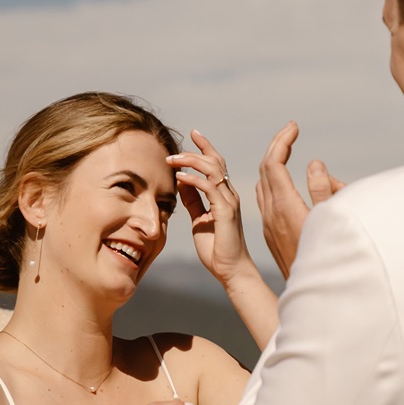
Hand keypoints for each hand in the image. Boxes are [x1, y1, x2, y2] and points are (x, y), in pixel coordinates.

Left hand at [169, 130, 253, 288]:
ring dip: (191, 161)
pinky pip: (209, 188)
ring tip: (172, 160)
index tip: (193, 133)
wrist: (231, 271)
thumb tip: (181, 182)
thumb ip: (192, 200)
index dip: (205, 147)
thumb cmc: (217, 248)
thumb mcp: (199, 219)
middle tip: (172, 153)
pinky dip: (193, 180)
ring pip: (212, 169)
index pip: (216, 164)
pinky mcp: (225, 212)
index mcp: (224, 195)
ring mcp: (229, 202)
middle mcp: (229, 194)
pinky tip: (180, 178)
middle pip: (215, 161)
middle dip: (195, 151)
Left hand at [255, 122, 343, 278]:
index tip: (293, 127)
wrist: (311, 296)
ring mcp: (271, 226)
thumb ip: (323, 191)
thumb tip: (314, 165)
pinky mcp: (273, 235)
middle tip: (289, 131)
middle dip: (276, 147)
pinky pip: (266, 201)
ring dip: (271, 165)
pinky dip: (272, 182)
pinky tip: (282, 181)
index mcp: (285, 207)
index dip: (282, 142)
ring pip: (263, 186)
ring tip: (285, 149)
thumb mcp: (329, 222)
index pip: (274, 164)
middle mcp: (272, 215)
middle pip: (265, 171)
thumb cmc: (327, 261)